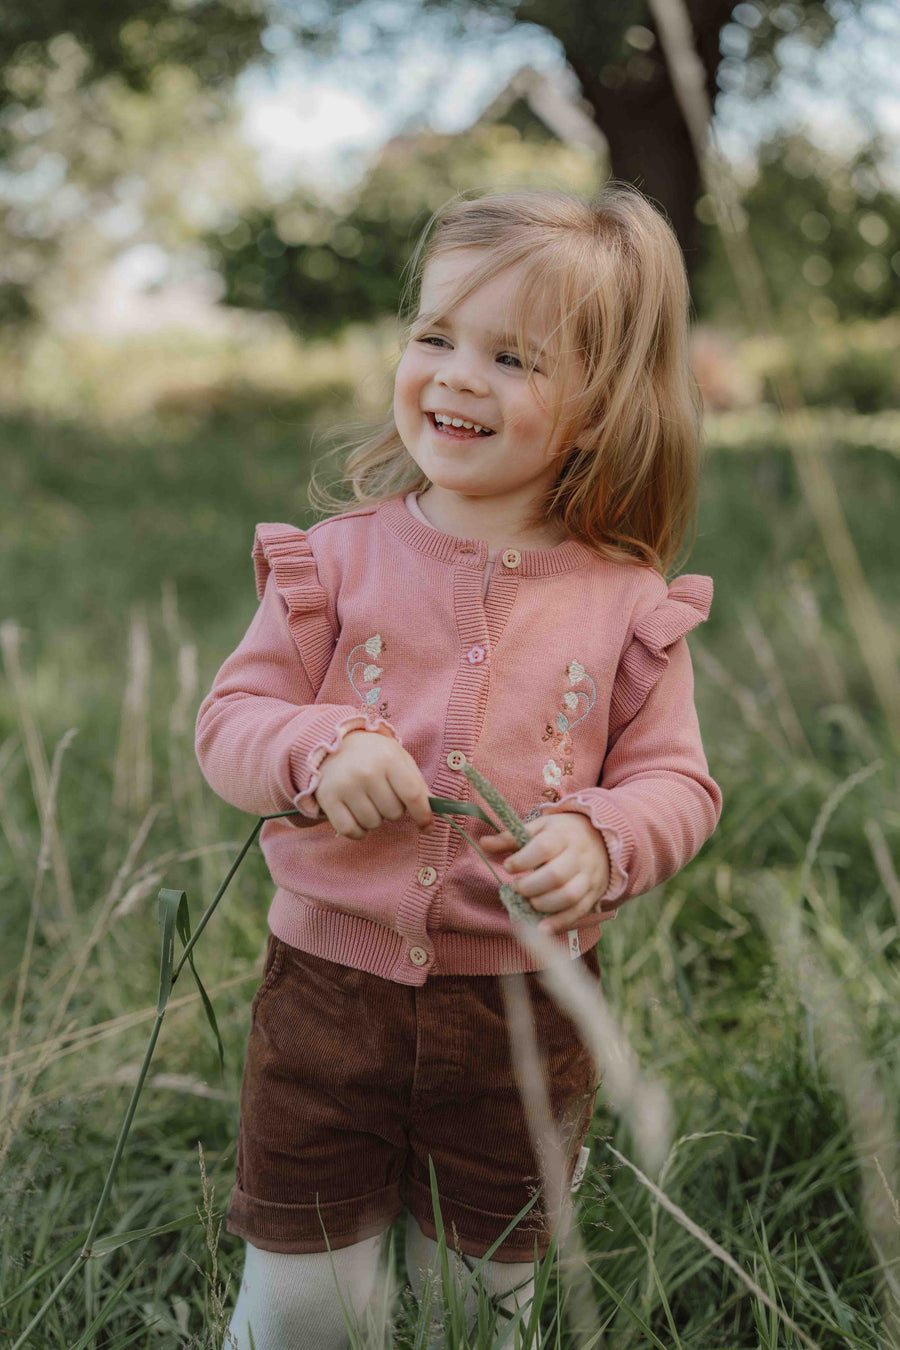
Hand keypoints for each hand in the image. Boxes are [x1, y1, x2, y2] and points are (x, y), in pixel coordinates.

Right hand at [314, 729, 433, 838]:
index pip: (413, 795)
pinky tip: (357, 818)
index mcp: (389, 758)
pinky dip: (358, 831)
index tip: (427, 827)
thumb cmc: (371, 754)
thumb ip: (416, 782)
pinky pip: (350, 830)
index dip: (424, 815)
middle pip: (394, 813)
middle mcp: (367, 772)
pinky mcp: (328, 798)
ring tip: (368, 801)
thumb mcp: (398, 758)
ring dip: (375, 819)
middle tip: (383, 795)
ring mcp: (345, 786)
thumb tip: (432, 809)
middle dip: (394, 810)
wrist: (329, 743)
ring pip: (373, 824)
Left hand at [481, 812, 609, 933]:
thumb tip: (483, 844)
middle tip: (517, 887)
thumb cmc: (562, 834)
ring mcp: (588, 876)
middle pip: (555, 875)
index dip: (522, 860)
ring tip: (529, 902)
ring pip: (568, 896)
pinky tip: (542, 929)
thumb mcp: (539, 828)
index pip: (543, 847)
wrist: (602, 838)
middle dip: (530, 886)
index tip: (509, 866)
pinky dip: (560, 923)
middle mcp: (578, 856)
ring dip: (543, 904)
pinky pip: (578, 911)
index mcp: (562, 835)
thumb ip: (510, 838)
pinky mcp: (593, 893)